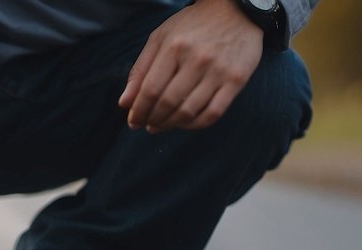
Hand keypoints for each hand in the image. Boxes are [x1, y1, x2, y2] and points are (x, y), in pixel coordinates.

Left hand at [118, 0, 263, 132]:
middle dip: (152, 120)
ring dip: (170, 125)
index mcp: (175, 46)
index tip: (133, 121)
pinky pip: (213, 114)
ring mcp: (219, 71)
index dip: (139, 110)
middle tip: (147, 125)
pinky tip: (184, 124)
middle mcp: (198, 59)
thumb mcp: (161, 38)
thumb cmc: (193, 26)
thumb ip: (141, 70)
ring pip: (189, 112)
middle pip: (168, 103)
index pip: (150, 89)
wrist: (236, 10)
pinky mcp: (236, 80)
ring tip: (161, 126)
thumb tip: (124, 103)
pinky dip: (195, 125)